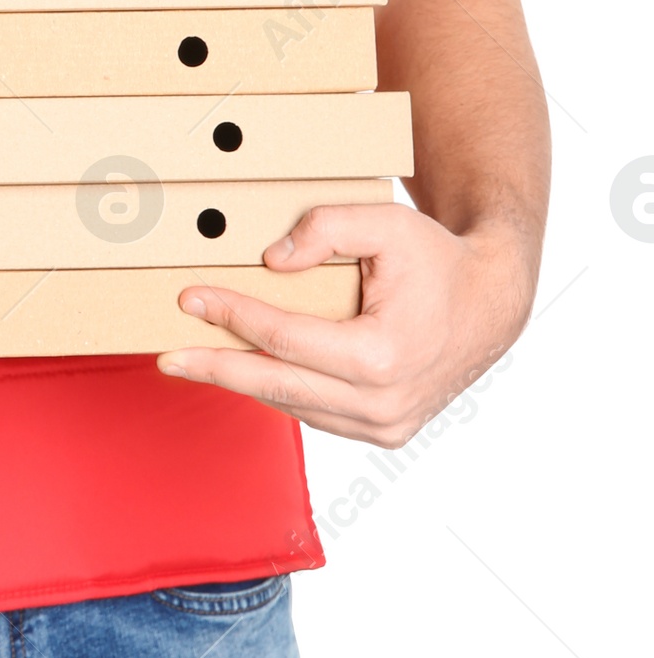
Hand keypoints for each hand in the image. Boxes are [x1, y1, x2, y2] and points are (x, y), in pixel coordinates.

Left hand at [155, 202, 533, 446]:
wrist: (492, 305)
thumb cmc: (438, 261)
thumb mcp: (387, 223)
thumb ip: (326, 229)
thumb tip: (270, 262)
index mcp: (382, 356)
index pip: (284, 339)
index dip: (232, 316)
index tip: (190, 299)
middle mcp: (382, 404)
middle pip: (276, 385)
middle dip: (215, 367)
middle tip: (166, 355)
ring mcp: (384, 426)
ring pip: (292, 403)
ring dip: (243, 380)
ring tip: (196, 358)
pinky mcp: (383, 434)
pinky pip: (314, 412)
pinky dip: (280, 389)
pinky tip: (250, 368)